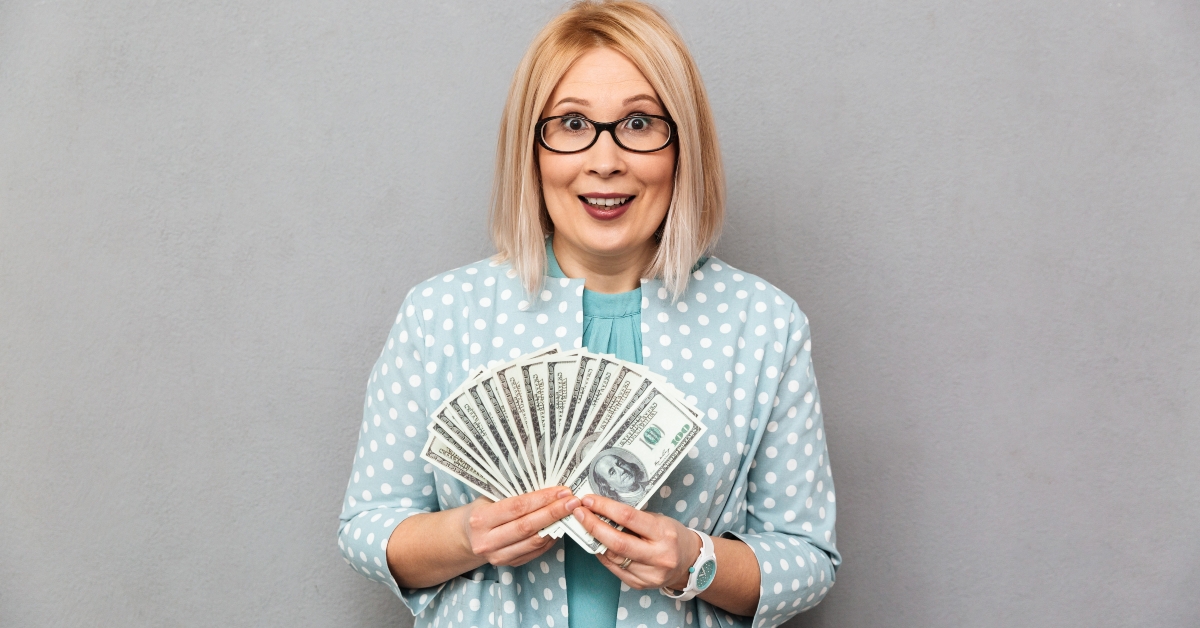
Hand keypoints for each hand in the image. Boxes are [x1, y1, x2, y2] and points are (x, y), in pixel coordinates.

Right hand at [460, 486, 579, 566]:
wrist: (467, 536)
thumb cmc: (482, 510)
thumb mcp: (490, 497)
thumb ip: (513, 493)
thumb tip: (547, 486)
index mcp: (481, 519)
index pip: (517, 507)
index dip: (543, 499)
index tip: (562, 491)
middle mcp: (487, 541)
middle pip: (527, 526)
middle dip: (554, 512)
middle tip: (573, 502)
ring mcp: (497, 556)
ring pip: (533, 542)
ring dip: (555, 527)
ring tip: (569, 514)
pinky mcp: (507, 565)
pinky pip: (534, 552)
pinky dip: (549, 539)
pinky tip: (558, 527)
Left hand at [570, 494, 699, 590]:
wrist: (689, 562)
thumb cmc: (672, 535)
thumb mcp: (659, 520)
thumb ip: (633, 517)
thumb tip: (602, 509)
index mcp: (664, 534)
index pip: (628, 517)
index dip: (605, 508)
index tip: (588, 500)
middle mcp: (658, 556)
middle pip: (617, 542)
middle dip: (593, 526)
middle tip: (579, 513)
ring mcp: (649, 574)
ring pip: (612, 556)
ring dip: (594, 540)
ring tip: (584, 526)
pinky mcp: (639, 584)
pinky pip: (614, 568)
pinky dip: (602, 554)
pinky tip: (596, 543)